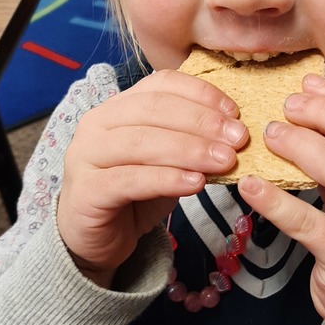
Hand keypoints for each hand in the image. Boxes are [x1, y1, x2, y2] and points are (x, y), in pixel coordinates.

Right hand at [57, 70, 247, 287]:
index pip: (161, 84)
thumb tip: (233, 134)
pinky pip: (129, 180)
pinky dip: (167, 179)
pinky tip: (196, 184)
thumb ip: (190, 143)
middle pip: (154, 109)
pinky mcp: (86, 190)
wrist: (95, 240)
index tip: (235, 113)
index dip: (201, 94)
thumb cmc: (134, 195)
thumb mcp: (168, 162)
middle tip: (238, 139)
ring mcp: (85, 155)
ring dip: (190, 149)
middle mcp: (96, 123)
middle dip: (202, 122)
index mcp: (118, 106)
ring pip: (141, 142)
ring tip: (225, 161)